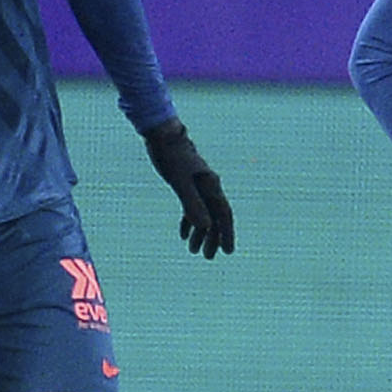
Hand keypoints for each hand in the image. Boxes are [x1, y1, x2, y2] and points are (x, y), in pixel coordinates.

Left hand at [142, 121, 234, 257]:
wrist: (162, 134)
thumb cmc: (172, 156)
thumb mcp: (180, 183)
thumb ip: (192, 204)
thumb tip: (205, 227)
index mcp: (211, 187)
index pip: (223, 215)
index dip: (227, 234)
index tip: (228, 251)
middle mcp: (209, 187)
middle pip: (215, 218)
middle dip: (213, 238)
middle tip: (209, 257)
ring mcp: (198, 185)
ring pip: (204, 213)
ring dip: (200, 233)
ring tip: (193, 251)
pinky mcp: (187, 183)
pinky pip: (192, 207)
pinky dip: (189, 221)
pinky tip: (183, 234)